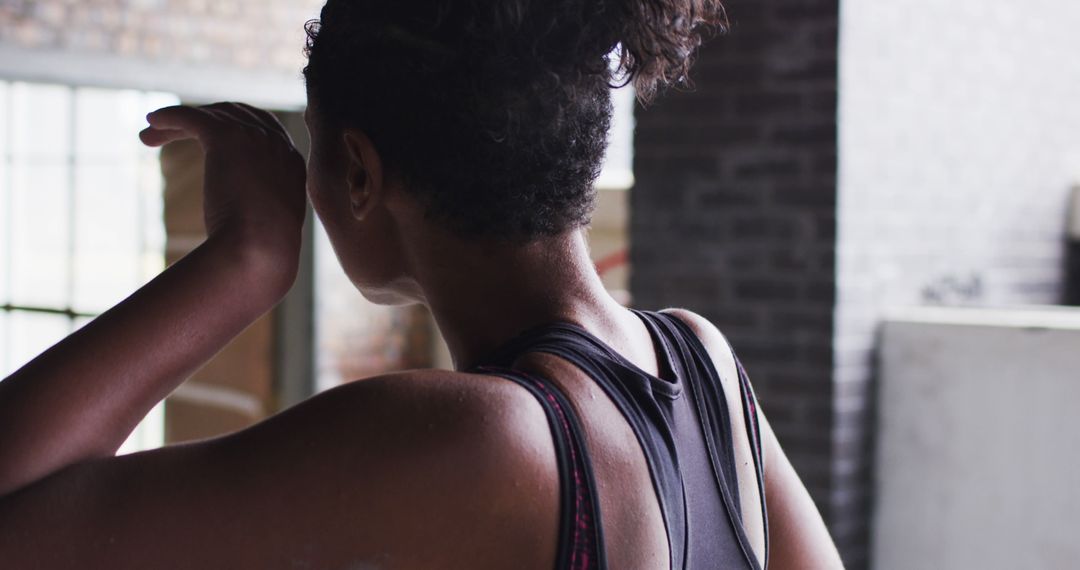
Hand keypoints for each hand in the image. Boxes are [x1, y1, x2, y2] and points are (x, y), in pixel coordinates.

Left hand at [139, 103, 307, 272]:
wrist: (261, 251)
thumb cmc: (262, 252)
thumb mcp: (268, 225)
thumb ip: (260, 212)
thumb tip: (238, 222)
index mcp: (291, 164)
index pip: (263, 129)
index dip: (233, 127)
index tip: (207, 135)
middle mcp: (277, 144)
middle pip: (235, 115)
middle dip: (204, 120)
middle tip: (172, 133)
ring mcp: (254, 137)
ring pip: (211, 115)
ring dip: (179, 122)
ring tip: (149, 135)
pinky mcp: (226, 137)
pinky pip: (192, 116)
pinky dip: (170, 116)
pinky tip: (151, 121)